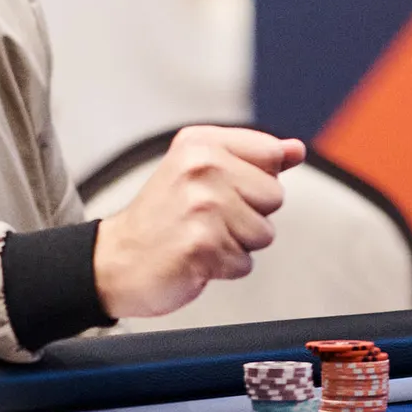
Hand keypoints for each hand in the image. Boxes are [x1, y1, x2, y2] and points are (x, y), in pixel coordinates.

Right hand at [94, 127, 305, 320]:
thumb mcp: (200, 171)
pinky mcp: (202, 244)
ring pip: (264, 233)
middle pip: (274, 196)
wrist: (115, 261)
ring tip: (200, 238)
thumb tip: (296, 150)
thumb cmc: (163, 217)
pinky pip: (245, 263)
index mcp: (200, 142)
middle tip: (206, 219)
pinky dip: (224, 269)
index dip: (254, 181)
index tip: (221, 190)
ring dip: (237, 245)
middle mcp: (201, 167)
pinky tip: (195, 259)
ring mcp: (202, 205)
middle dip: (249, 216)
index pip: (271, 154)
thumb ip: (253, 158)